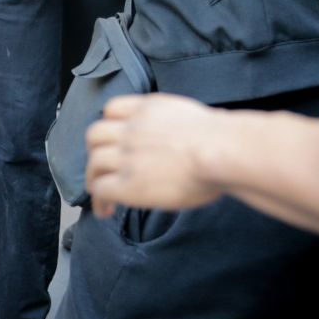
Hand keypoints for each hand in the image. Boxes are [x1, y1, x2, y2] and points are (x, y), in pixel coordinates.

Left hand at [85, 94, 225, 217]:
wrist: (222, 151)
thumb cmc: (224, 139)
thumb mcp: (196, 117)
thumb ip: (182, 124)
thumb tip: (200, 132)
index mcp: (148, 109)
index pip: (112, 109)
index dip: (109, 125)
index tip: (112, 140)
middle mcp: (132, 130)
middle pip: (95, 135)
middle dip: (95, 151)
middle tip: (102, 168)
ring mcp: (127, 156)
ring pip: (94, 162)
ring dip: (94, 178)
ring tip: (101, 195)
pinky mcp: (128, 183)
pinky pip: (100, 189)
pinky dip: (99, 200)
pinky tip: (106, 209)